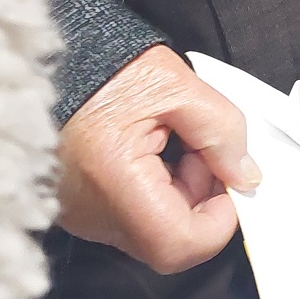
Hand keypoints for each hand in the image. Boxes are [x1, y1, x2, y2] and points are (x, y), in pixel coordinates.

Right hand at [56, 45, 259, 274]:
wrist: (55, 54)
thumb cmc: (105, 66)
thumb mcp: (178, 86)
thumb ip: (222, 132)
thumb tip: (244, 175)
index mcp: (114, 179)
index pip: (178, 244)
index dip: (218, 222)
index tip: (230, 186)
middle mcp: (89, 210)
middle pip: (166, 241)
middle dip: (199, 200)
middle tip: (200, 151)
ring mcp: (79, 213)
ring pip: (150, 230)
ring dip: (177, 194)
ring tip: (172, 143)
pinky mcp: (76, 207)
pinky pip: (129, 218)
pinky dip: (153, 191)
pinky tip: (151, 151)